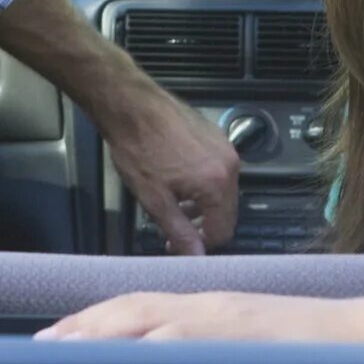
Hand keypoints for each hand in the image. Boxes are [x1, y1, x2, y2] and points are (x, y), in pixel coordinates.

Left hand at [39, 290, 363, 342]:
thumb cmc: (310, 355)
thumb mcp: (247, 352)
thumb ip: (204, 358)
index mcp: (207, 309)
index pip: (134, 308)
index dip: (88, 323)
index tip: (48, 342)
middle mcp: (212, 308)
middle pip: (132, 310)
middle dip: (81, 330)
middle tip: (38, 352)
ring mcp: (232, 322)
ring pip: (155, 324)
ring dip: (107, 339)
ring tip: (64, 356)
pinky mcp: (252, 340)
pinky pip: (199, 344)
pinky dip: (162, 354)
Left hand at [101, 97, 240, 254]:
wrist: (132, 105)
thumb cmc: (138, 152)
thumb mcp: (155, 200)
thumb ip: (180, 231)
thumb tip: (198, 258)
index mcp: (218, 184)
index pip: (223, 231)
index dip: (200, 244)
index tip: (176, 245)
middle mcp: (231, 165)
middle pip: (226, 210)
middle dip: (202, 223)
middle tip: (173, 227)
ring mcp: (226, 147)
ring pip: (222, 190)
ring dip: (202, 203)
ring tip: (173, 203)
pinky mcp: (216, 135)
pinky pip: (218, 169)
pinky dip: (203, 182)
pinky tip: (178, 179)